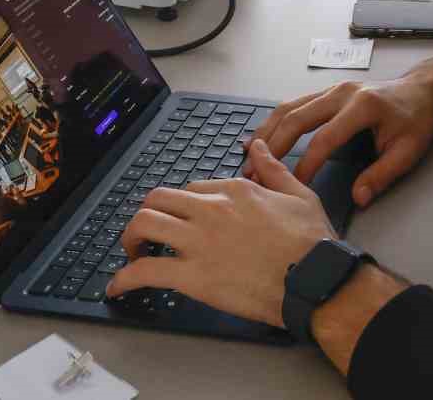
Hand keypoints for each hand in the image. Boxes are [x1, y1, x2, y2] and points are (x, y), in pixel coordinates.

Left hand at [106, 141, 335, 325]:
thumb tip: (257, 146)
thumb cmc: (312, 242)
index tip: (183, 220)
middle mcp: (210, 210)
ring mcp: (198, 242)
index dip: (183, 206)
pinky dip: (124, 278)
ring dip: (130, 238)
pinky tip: (117, 287)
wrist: (315, 279)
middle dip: (147, 214)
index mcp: (235, 190)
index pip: (192, 189)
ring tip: (131, 253)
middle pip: (158, 199)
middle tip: (148, 233)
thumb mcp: (299, 193)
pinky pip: (144, 271)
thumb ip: (273, 168)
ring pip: (143, 225)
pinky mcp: (192, 276)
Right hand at [247, 76, 432, 207]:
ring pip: (289, 107)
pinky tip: (262, 137)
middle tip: (254, 172)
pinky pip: (294, 104)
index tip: (292, 187)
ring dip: (267, 132)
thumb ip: (381, 175)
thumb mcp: (408, 151)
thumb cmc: (415, 120)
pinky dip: (275, 121)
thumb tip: (358, 198)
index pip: (324, 139)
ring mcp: (332, 89)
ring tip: (249, 156)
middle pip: (296, 118)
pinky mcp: (327, 92)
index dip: (305, 165)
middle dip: (273, 147)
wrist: (421, 90)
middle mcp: (342, 93)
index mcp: (362, 107)